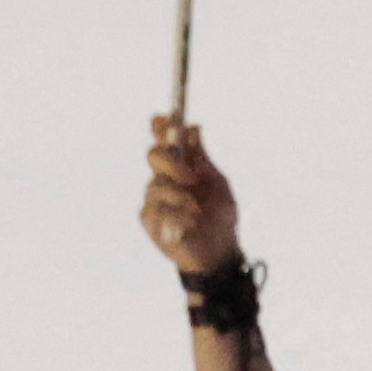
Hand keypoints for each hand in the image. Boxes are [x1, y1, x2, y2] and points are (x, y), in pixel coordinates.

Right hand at [140, 118, 241, 275]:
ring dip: (179, 196)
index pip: (165, 141)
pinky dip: (176, 215)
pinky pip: (157, 210)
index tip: (164, 119)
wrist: (221, 251)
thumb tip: (195, 127)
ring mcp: (153, 198)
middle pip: (154, 156)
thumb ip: (202, 158)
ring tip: (196, 209)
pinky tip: (189, 223)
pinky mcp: (149, 219)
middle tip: (192, 177)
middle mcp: (163, 178)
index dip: (161, 128)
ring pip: (156, 185)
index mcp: (180, 167)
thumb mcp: (216, 184)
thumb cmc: (220, 216)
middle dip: (172, 162)